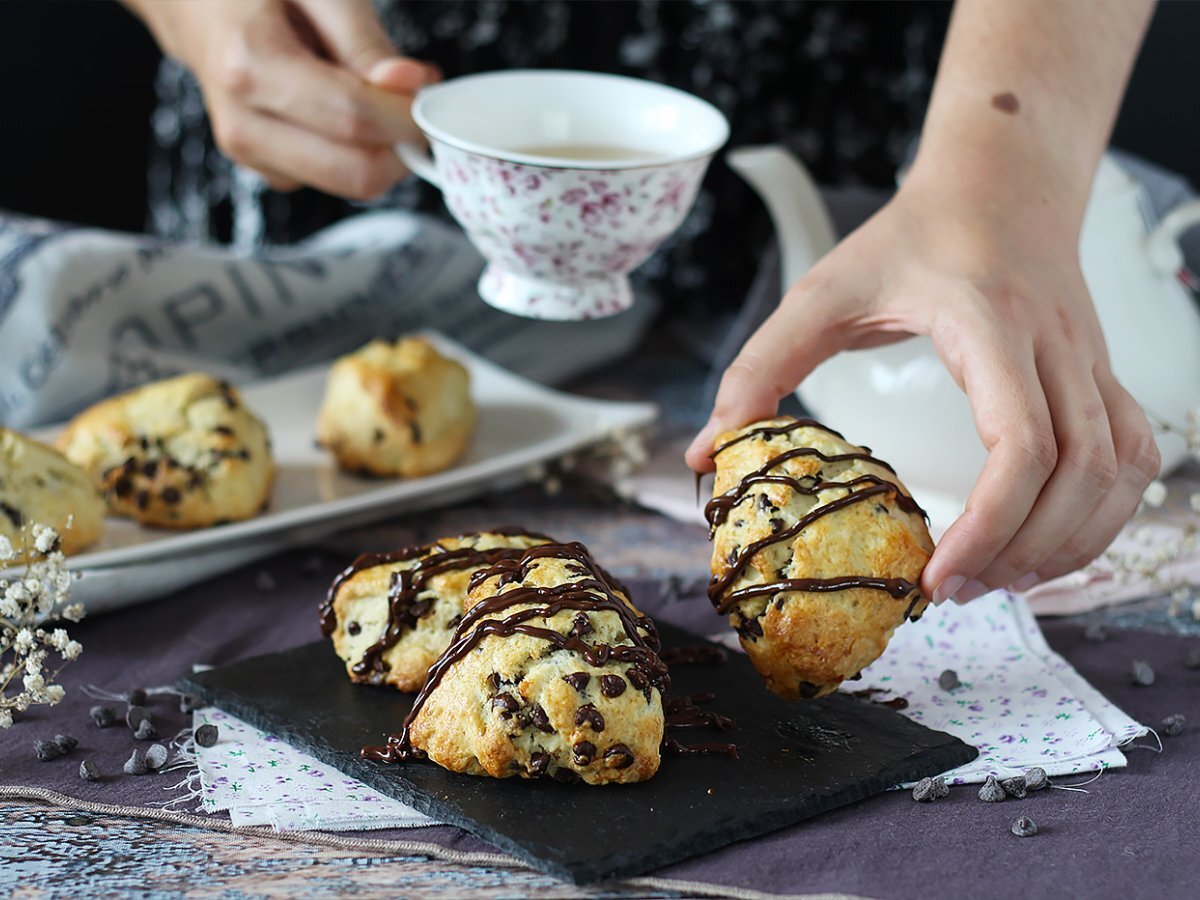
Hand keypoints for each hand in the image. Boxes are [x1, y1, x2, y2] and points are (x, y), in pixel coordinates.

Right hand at [127, 0, 437, 198]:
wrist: (191, 6)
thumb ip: (363, 40)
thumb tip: (411, 86)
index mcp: (250, 67)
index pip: (355, 120)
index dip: (407, 114)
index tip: (428, 88)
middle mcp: (244, 125)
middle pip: (356, 173)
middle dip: (400, 144)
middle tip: (411, 100)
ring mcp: (251, 155)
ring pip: (350, 183)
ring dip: (379, 147)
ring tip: (366, 91)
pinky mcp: (266, 170)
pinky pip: (334, 179)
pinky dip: (355, 151)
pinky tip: (341, 108)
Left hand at [685, 172, 1159, 603]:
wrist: (1001, 182)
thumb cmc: (911, 236)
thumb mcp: (821, 291)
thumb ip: (760, 366)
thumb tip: (706, 450)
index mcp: (989, 322)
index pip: (1022, 442)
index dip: (989, 524)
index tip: (936, 575)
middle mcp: (1057, 346)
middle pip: (1080, 473)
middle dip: (1023, 551)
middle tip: (953, 593)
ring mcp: (1092, 361)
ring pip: (1120, 473)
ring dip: (1070, 542)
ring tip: (1000, 582)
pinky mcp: (1103, 375)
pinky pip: (1134, 458)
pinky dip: (1103, 515)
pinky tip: (1051, 545)